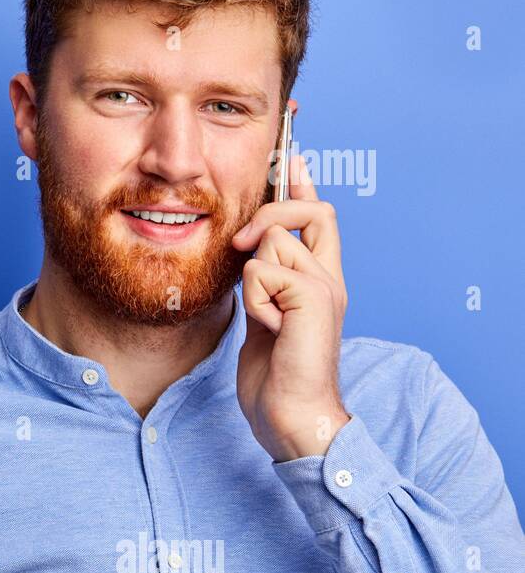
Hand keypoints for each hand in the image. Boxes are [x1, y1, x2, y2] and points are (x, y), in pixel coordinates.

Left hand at [230, 140, 350, 462]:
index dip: (303, 185)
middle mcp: (330, 277)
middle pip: (313, 209)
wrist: (292, 416)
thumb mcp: (264, 319)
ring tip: (265, 320)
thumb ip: (264, 285)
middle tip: (242, 245)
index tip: (293, 156)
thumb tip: (249, 255)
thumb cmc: (276, 377)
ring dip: (252, 280)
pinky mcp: (315, 298)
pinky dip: (255, 300)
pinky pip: (262, 271)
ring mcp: (326, 286)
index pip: (318, 218)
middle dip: (273, 213)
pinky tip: (269, 330)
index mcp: (320, 281)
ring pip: (271, 243)